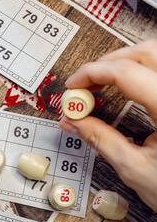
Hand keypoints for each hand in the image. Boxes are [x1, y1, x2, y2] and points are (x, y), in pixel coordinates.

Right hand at [60, 40, 156, 211]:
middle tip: (84, 84)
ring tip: (102, 83)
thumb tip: (74, 121)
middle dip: (107, 63)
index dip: (92, 73)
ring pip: (155, 55)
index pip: (126, 72)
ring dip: (124, 63)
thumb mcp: (135, 168)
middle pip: (144, 53)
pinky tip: (126, 86)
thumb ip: (101, 140)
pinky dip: (138, 72)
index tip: (73, 86)